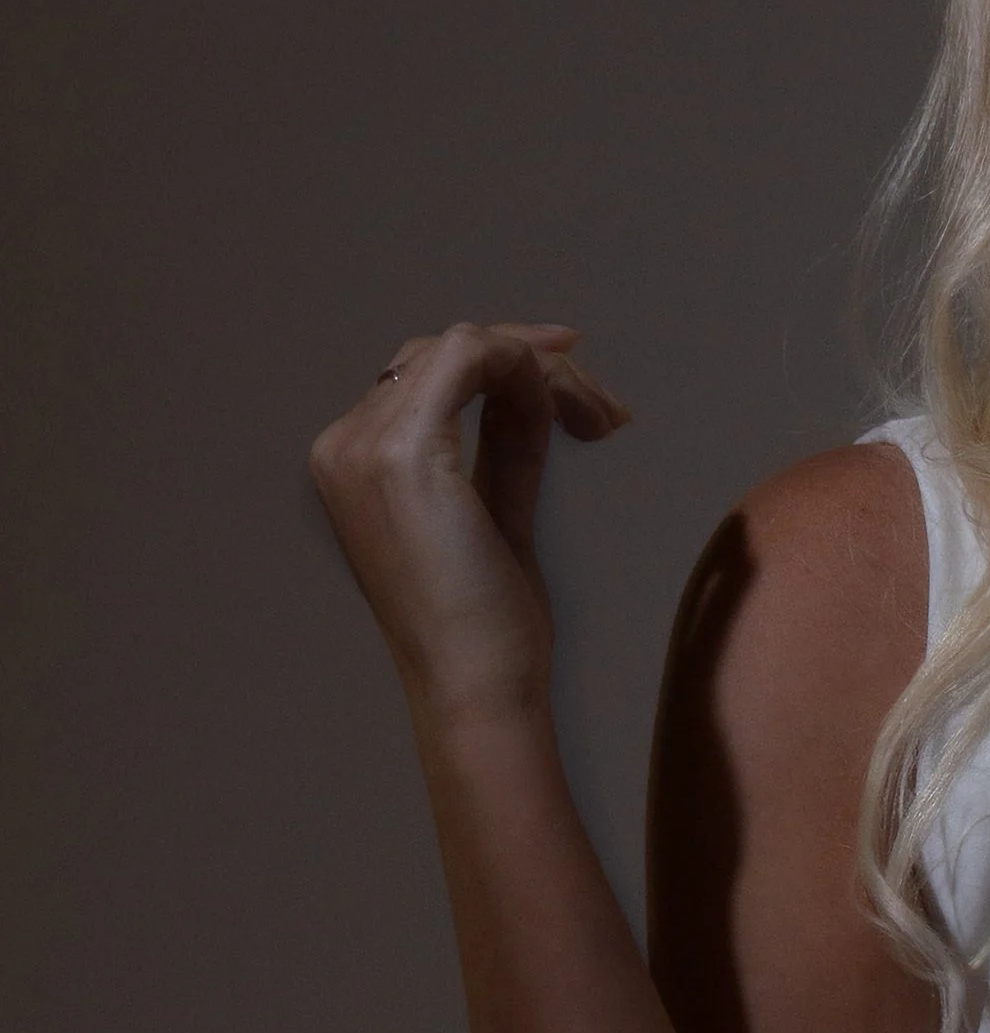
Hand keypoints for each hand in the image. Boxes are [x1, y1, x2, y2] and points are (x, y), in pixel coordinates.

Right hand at [309, 322, 628, 722]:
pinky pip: (472, 356)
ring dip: (549, 372)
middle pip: (447, 352)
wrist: (475, 686)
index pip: (431, 375)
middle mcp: (343, 445)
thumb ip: (505, 447)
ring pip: (467, 347)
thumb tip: (536, 394)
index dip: (513, 370)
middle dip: (538, 367)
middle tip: (604, 413)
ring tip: (602, 420)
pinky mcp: (404, 452)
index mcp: (352, 462)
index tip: (584, 398)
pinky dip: (535, 371)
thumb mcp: (495, 513)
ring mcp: (365, 446)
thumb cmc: (485, 626)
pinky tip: (578, 415)